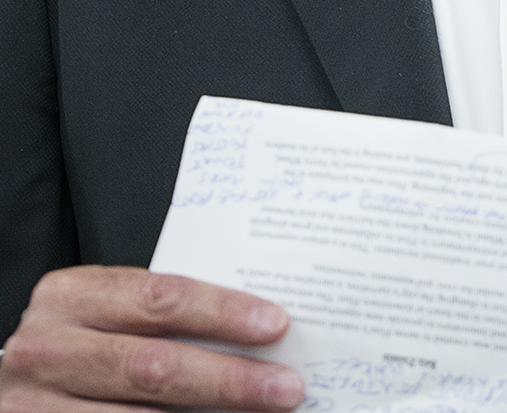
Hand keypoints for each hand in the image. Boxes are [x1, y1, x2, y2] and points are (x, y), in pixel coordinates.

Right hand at [0, 265, 303, 412]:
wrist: (7, 388)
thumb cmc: (72, 341)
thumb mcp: (100, 312)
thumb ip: (153, 315)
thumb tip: (252, 326)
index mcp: (70, 296)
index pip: (159, 299)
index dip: (221, 312)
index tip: (275, 324)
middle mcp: (47, 350)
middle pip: (154, 366)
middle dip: (228, 379)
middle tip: (286, 386)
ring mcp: (37, 408)